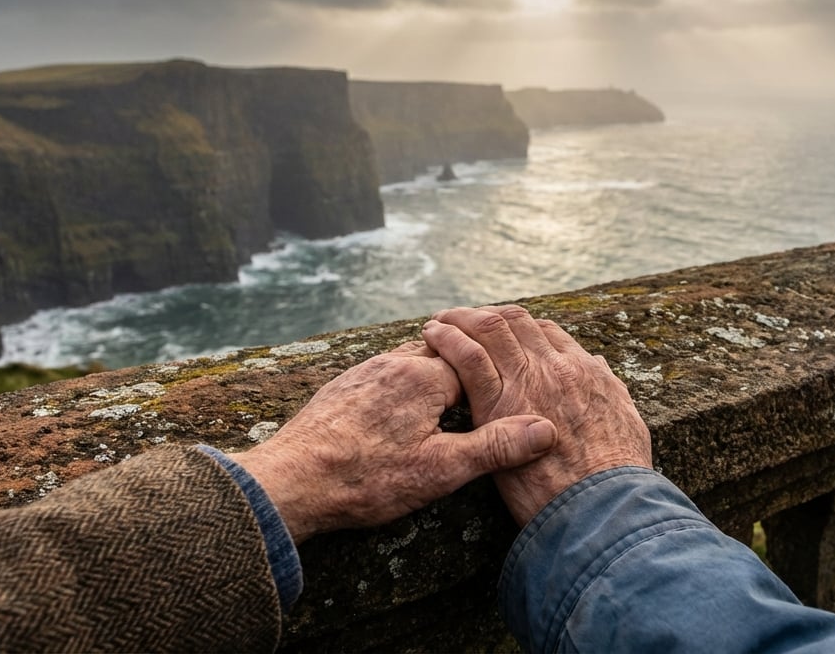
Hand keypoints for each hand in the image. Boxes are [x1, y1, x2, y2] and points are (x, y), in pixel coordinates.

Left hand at [230, 341, 557, 542]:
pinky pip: (382, 372)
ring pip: (409, 360)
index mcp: (424, 378)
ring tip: (446, 397)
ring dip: (430, 374)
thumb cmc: (364, 480)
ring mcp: (364, 371)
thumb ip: (493, 448)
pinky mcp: (341, 386)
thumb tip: (545, 430)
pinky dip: (400, 385)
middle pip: (443, 352)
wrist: (289, 482)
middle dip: (464, 367)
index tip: (513, 384)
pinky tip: (399, 409)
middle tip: (484, 385)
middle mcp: (394, 363)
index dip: (496, 374)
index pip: (477, 361)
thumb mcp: (439, 472)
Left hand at [422, 305, 651, 525]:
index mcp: (582, 370)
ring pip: (489, 330)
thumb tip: (597, 367)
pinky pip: (469, 359)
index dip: (519, 326)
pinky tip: (434, 338)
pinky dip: (449, 341)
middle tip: (461, 317)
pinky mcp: (498, 405)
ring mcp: (526, 381)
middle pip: (514, 321)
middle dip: (484, 314)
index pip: (544, 331)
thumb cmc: (618, 475)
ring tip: (440, 321)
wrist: (602, 506)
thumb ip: (610, 391)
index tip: (501, 331)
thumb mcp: (629, 421)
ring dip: (461, 319)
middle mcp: (553, 366)